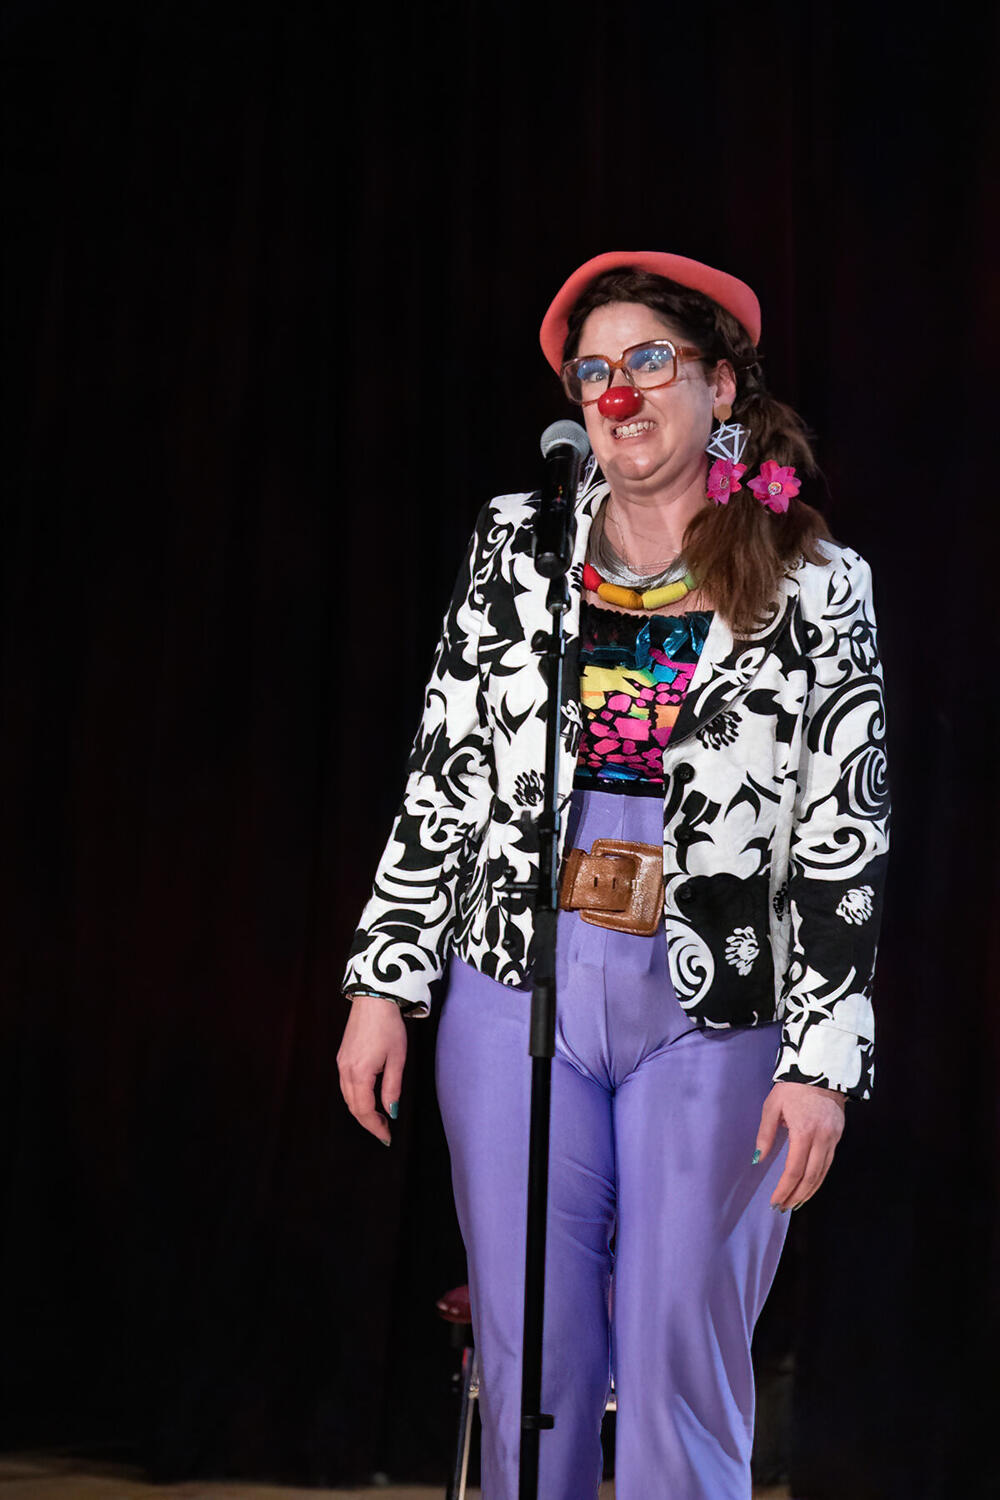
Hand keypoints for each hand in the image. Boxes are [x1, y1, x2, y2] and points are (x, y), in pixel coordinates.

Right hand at [337, 995, 407, 1146]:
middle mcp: (346, 1071)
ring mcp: (341, 1064)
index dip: (375, 1127)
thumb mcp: (397, 1059)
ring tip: (378, 1118)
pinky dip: (356, 1097)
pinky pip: (346, 1085)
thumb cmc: (388, 1026)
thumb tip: (391, 1110)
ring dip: (361, 1111)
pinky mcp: (342, 1057)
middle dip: (368, 1122)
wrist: (373, 1000)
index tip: (386, 1137)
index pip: (364, 1110)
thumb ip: (392, 1087)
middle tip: (384, 1132)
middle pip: (353, 1107)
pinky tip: (368, 1098)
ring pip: (348, 1097)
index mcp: (360, 1073)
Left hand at [754, 1080, 846, 1210]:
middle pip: (811, 1176)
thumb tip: (757, 1159)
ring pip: (823, 1173)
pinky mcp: (839, 1135)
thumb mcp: (772, 1106)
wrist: (822, 1069)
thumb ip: (765, 1134)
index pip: (794, 1170)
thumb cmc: (792, 1087)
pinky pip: (828, 1163)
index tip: (775, 1201)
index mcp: (804, 1131)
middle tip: (783, 1207)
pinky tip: (809, 1185)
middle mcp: (822, 1138)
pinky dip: (818, 1178)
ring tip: (795, 1203)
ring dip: (809, 1191)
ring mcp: (833, 1138)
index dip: (784, 1189)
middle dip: (796, 1195)